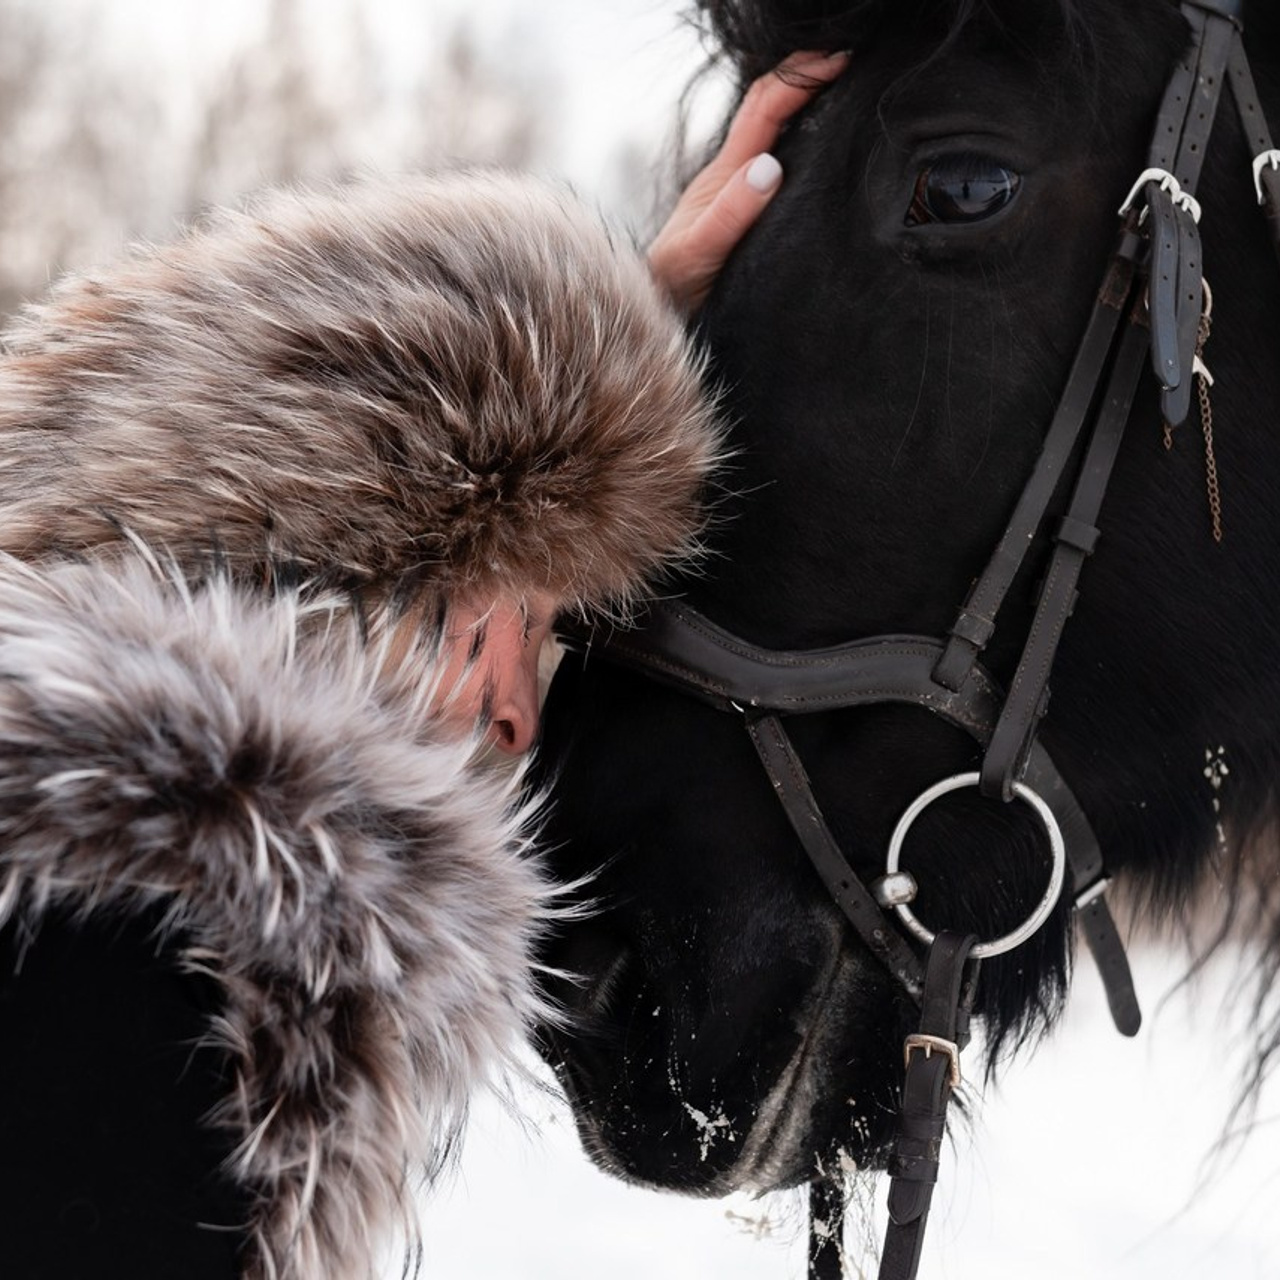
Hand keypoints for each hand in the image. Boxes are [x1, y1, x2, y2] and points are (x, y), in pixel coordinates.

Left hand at [648, 49, 849, 313]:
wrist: (658, 309)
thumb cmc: (675, 284)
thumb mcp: (700, 249)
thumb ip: (731, 213)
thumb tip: (770, 167)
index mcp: (725, 173)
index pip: (765, 109)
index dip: (799, 79)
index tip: (840, 62)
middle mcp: (731, 174)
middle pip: (767, 107)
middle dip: (803, 76)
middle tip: (848, 61)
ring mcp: (736, 191)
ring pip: (771, 132)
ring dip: (802, 102)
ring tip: (842, 90)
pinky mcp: (742, 211)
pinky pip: (775, 162)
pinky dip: (798, 139)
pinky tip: (820, 146)